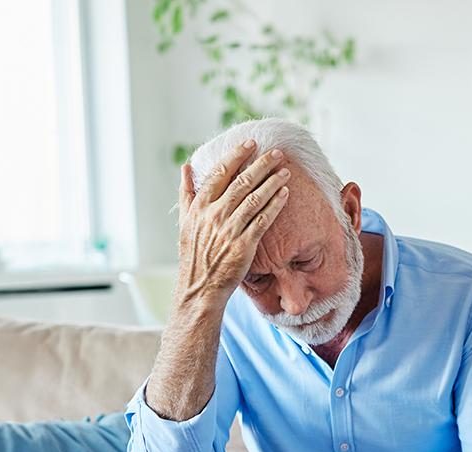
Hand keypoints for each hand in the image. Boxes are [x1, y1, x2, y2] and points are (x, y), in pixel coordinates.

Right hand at [175, 141, 291, 303]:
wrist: (200, 287)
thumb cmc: (195, 254)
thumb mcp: (185, 222)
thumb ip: (187, 193)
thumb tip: (186, 166)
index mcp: (199, 206)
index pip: (220, 173)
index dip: (236, 156)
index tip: (251, 144)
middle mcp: (214, 215)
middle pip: (241, 182)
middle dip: (261, 164)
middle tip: (277, 153)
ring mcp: (229, 229)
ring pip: (255, 198)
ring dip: (272, 182)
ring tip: (285, 171)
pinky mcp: (244, 245)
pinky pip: (263, 220)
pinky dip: (275, 205)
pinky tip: (285, 194)